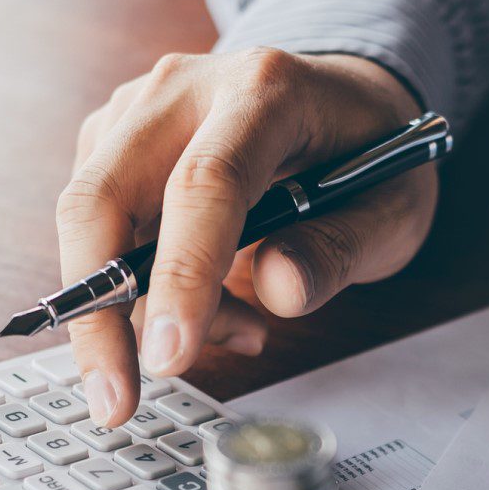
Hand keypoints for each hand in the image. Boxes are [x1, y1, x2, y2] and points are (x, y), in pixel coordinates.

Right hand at [57, 49, 433, 426]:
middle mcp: (184, 89)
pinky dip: (146, 290)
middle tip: (116, 400)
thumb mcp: (394, 207)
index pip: (204, 184)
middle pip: (101, 197)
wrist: (342, 99)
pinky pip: (102, 232)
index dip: (182, 274)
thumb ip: (342, 248)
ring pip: (94, 224)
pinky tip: (217, 303)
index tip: (168, 358)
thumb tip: (281, 291)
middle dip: (99, 313)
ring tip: (241, 328)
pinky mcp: (111, 140)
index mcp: (264, 89)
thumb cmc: (367, 153)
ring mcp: (137, 110)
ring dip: (146, 307)